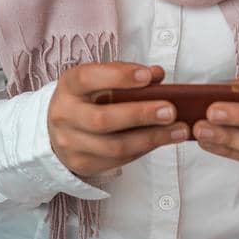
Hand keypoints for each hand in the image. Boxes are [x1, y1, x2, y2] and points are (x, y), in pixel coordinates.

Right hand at [47, 62, 188, 177]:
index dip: (119, 77)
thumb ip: (126, 75)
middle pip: (102, 120)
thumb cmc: (87, 98)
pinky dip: (144, 149)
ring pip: (114, 147)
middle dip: (140, 115)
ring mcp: (70, 144)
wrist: (58, 129)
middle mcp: (64, 115)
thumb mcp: (99, 80)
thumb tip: (157, 75)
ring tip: (179, 130)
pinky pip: (118, 160)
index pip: (88, 78)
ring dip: (151, 138)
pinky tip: (162, 140)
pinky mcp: (82, 164)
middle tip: (170, 111)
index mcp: (69, 86)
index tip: (148, 76)